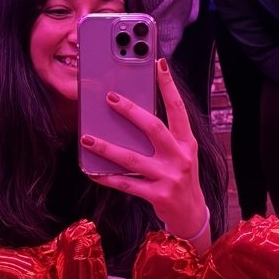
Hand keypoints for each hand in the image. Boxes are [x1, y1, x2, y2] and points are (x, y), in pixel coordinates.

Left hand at [80, 58, 208, 242]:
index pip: (178, 108)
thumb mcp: (180, 152)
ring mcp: (169, 177)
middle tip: (110, 97)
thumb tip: (134, 112)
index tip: (159, 64)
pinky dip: (107, 177)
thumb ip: (164, 135)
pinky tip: (93, 171)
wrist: (191, 213)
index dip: (169, 86)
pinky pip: (127, 184)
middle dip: (130, 111)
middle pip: (153, 128)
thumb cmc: (180, 176)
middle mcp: (180, 156)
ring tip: (88, 139)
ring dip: (107, 147)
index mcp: (186, 141)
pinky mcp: (157, 195)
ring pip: (133, 158)